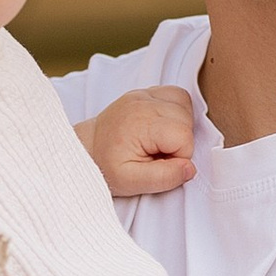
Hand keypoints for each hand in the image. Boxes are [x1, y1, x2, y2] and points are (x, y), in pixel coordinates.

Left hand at [79, 85, 198, 197]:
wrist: (85, 149)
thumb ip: (163, 177)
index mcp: (140, 123)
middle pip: (186, 119)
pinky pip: (175, 95)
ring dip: (180, 124)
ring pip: (184, 104)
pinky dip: (176, 110)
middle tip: (157, 153)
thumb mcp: (131, 182)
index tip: (159, 163)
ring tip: (160, 140)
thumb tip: (189, 168)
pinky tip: (162, 126)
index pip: (183, 137)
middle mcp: (142, 103)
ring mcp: (143, 94)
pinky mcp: (144, 93)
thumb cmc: (105, 166)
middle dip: (179, 141)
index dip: (179, 156)